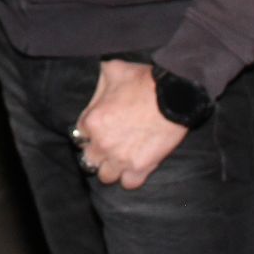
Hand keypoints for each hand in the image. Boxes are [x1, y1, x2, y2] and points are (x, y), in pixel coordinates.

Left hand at [73, 60, 188, 187]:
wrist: (174, 95)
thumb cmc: (144, 81)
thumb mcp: (113, 70)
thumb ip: (99, 82)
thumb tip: (95, 81)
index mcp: (92, 122)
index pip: (78, 135)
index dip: (89, 132)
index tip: (99, 129)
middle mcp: (102, 144)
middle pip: (89, 159)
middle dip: (97, 152)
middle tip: (109, 145)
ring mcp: (121, 159)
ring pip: (105, 176)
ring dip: (111, 168)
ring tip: (119, 158)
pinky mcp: (141, 168)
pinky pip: (128, 184)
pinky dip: (129, 178)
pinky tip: (133, 167)